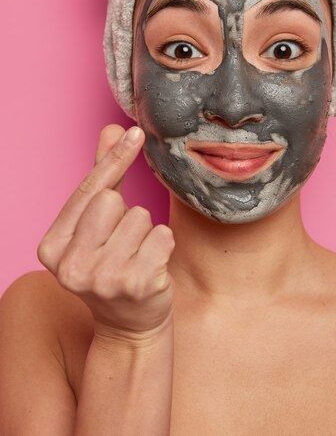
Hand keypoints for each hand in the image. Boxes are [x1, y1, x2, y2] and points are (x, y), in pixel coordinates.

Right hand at [37, 124, 175, 339]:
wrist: (129, 325)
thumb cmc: (112, 266)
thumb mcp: (97, 225)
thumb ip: (102, 177)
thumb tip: (112, 129)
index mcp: (52, 248)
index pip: (85, 191)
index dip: (113, 160)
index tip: (134, 132)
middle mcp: (70, 266)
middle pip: (111, 200)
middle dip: (125, 213)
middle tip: (122, 243)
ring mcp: (102, 279)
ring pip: (139, 216)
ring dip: (145, 231)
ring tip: (135, 257)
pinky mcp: (136, 285)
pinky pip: (161, 235)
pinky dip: (163, 244)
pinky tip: (151, 266)